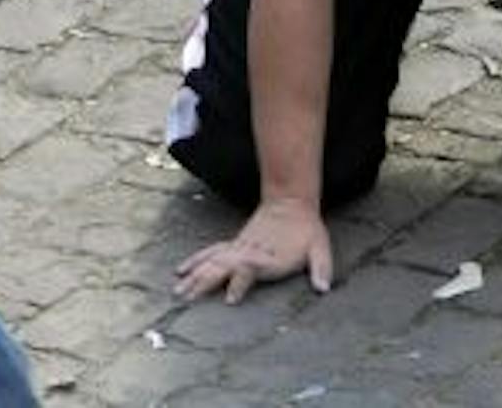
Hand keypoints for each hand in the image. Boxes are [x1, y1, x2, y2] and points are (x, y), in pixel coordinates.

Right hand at [175, 198, 332, 304]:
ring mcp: (238, 247)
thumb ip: (321, 268)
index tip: (230, 299)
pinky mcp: (233, 245)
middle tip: (188, 299)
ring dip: (195, 276)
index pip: (250, 269)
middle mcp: (249, 251)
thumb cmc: (307, 231)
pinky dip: (195, 262)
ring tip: (178, 291)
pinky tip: (181, 271)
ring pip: (212, 261)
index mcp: (268, 256)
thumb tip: (323, 289)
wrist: (292, 203)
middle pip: (223, 266)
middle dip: (205, 283)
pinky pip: (210, 254)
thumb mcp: (320, 248)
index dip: (240, 283)